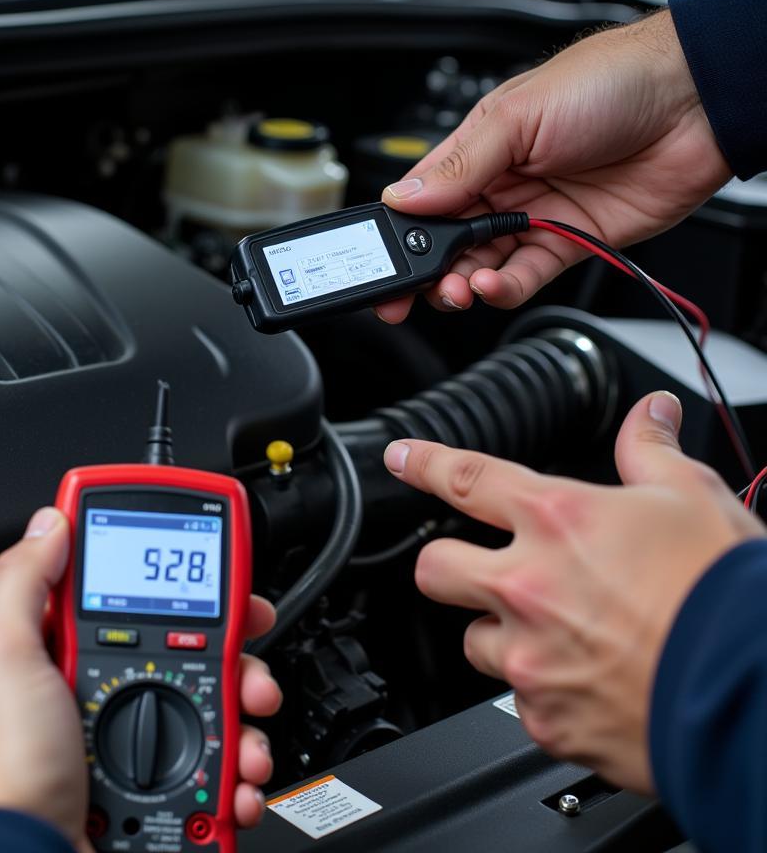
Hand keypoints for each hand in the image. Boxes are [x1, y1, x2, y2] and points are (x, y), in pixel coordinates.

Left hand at [0, 508, 282, 847]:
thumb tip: (51, 523)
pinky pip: (210, 766)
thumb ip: (23, 582)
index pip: (123, 595)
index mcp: (49, 655)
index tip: (215, 578)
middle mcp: (87, 695)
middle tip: (247, 661)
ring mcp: (120, 744)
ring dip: (241, 712)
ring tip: (248, 731)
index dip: (173, 579)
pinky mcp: (147, 789)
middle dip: (228, 650)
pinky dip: (235, 770)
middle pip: (180, 648)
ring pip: (205, 705)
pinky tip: (235, 778)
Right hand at [377, 10, 731, 320]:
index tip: (381, 264)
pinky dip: (505, 288)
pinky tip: (494, 285)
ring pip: (481, 265)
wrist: (695, 101)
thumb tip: (402, 199)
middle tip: (412, 292)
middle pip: (445, 242)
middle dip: (424, 272)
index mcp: (478, 149)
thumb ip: (459, 166)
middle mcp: (501, 184)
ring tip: (460, 288)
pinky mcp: (570, 241)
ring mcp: (534, 215)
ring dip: (463, 283)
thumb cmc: (612, 81)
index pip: (421, 199)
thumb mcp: (519, 117)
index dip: (398, 234)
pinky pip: (526, 276)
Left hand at [383, 391, 763, 791]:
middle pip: (435, 568)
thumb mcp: (693, 499)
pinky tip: (588, 684)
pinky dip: (544, 692)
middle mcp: (527, 587)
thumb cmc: (727, 597)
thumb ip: (651, 452)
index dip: (424, 463)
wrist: (755, 697)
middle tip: (481, 568)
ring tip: (558, 635)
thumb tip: (649, 414)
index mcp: (557, 522)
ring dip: (502, 634)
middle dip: (447, 564)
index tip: (401, 458)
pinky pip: (520, 702)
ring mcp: (529, 658)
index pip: (467, 478)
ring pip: (474, 641)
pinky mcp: (545, 719)